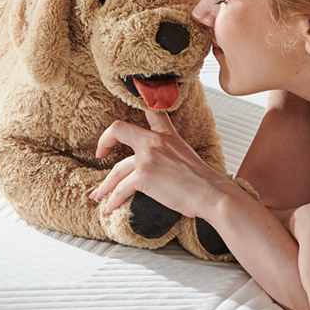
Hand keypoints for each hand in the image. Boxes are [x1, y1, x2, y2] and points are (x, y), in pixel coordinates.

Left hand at [89, 110, 240, 220]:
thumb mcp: (187, 154)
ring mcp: (147, 157)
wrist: (210, 194)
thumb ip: (170, 151)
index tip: (130, 104)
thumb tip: (159, 164)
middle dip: (104, 142)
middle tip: (100, 153)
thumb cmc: (202, 181)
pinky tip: (109, 208)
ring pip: (115, 170)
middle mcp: (154, 141)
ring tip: (98, 196)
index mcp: (166, 135)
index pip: (150, 111)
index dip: (137, 101)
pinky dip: (112, 201)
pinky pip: (120, 189)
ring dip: (104, 186)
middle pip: (118, 130)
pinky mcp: (143, 176)